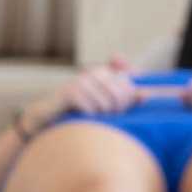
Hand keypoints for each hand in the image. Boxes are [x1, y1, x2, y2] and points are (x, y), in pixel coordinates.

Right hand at [21, 64, 138, 132]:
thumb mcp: (103, 104)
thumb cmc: (78, 113)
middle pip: (119, 96)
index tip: (114, 111)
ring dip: (100, 117)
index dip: (125, 104)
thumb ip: (124, 97)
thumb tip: (146, 95)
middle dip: (114, 112)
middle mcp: (93, 73)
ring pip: (106, 105)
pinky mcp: (70, 92)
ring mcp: (81, 81)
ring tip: (89, 118)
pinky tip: (79, 118)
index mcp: (104, 73)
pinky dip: (88, 119)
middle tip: (101, 117)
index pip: (128, 88)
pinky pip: (92, 110)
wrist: (46, 118)